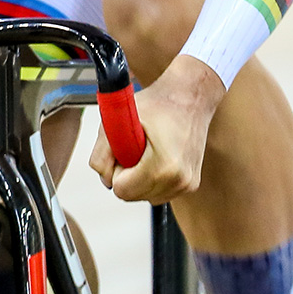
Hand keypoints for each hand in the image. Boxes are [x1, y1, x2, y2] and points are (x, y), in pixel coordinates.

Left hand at [90, 55, 223, 202]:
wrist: (191, 97)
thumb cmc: (159, 104)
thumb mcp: (119, 120)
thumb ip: (101, 153)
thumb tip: (104, 176)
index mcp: (163, 166)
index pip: (122, 190)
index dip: (116, 170)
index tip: (125, 151)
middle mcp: (179, 180)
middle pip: (132, 196)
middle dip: (127, 175)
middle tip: (136, 149)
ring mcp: (187, 184)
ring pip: (145, 196)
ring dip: (139, 179)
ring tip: (148, 151)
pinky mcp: (191, 184)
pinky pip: (159, 192)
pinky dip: (153, 179)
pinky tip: (158, 157)